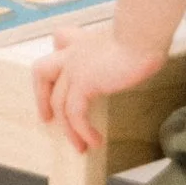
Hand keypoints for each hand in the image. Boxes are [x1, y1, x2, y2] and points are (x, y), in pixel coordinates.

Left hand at [33, 20, 171, 151]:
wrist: (142, 37)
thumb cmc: (143, 39)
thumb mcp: (130, 43)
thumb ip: (122, 54)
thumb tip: (139, 64)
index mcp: (83, 41)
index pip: (59, 40)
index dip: (55, 57)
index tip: (61, 75)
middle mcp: (74, 53)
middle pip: (42, 71)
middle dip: (41, 96)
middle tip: (48, 118)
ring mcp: (74, 68)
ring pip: (58, 102)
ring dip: (68, 129)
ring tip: (81, 147)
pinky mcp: (83, 83)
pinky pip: (75, 113)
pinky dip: (82, 131)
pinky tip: (95, 141)